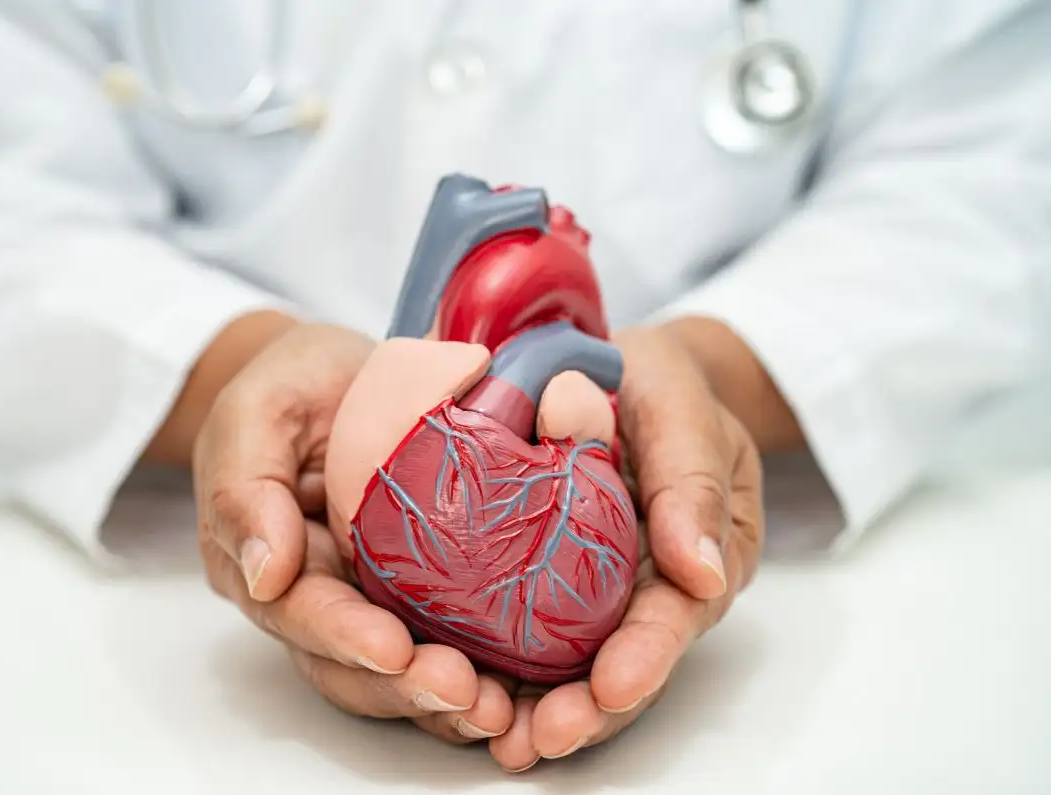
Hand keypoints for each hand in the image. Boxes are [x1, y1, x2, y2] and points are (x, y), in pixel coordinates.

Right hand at [192, 322, 514, 742]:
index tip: (392, 648)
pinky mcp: (420, 588)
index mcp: (266, 561)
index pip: (300, 613)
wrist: (340, 373)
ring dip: (443, 697)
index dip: (344, 637)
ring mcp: (370, 596)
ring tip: (499, 706)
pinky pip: (443, 639)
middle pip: (350, 665)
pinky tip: (519, 683)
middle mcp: (318, 595)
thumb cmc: (291, 384)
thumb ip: (243, 488)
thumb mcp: (256, 411)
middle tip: (466, 692)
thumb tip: (263, 573)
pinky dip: (479, 667)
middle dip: (404, 688)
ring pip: (397, 670)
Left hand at [487, 319, 766, 771]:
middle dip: (588, 709)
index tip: (609, 687)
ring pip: (573, 663)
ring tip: (502, 741)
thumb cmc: (659, 384)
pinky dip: (502, 668)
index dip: (646, 657)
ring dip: (540, 708)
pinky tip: (467, 693)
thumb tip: (705, 569)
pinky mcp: (541, 579)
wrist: (613, 368)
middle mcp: (645, 584)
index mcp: (697, 552)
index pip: (676, 614)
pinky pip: (524, 631)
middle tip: (539, 739)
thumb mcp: (685, 408)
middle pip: (623, 661)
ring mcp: (592, 588)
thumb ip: (693, 478)